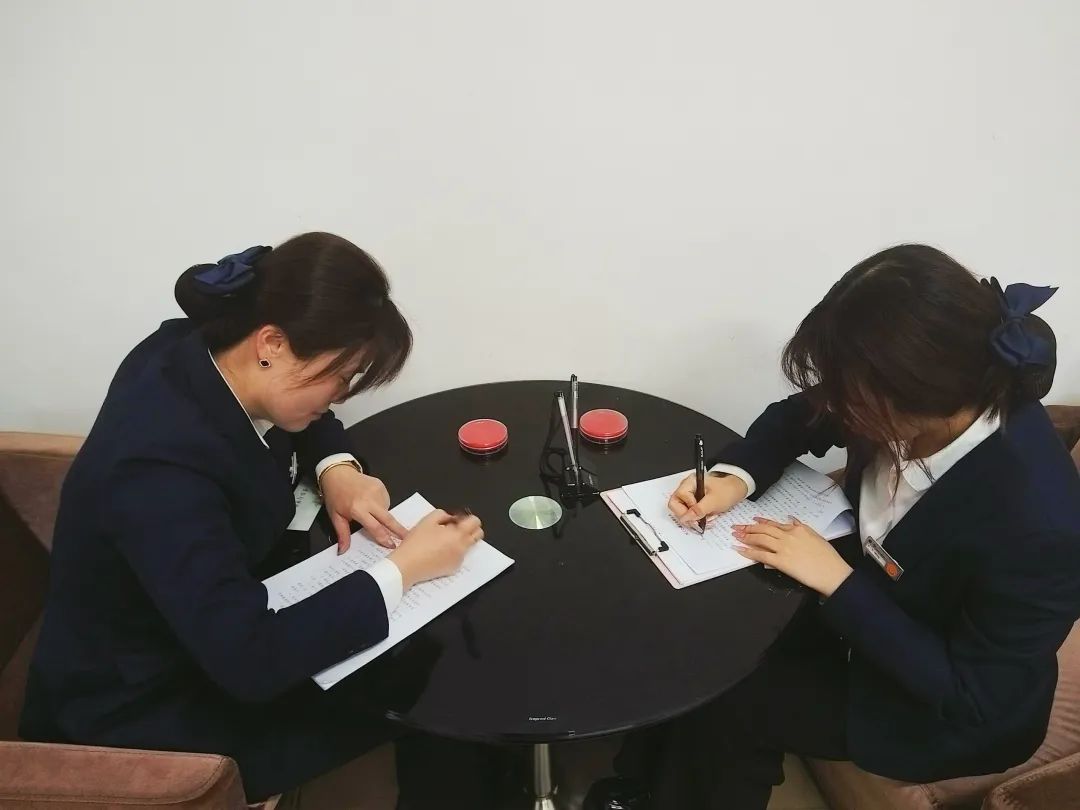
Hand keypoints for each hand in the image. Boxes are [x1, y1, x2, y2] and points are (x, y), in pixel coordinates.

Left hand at [319, 466, 407, 552]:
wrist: (338, 474)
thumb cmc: (336, 495)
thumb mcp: (336, 516)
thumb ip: (342, 534)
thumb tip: (343, 550)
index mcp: (357, 509)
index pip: (375, 527)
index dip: (384, 537)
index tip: (391, 545)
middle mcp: (370, 500)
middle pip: (388, 519)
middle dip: (398, 529)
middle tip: (407, 538)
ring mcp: (377, 491)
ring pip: (386, 510)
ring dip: (383, 516)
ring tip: (371, 512)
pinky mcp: (381, 486)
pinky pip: (386, 501)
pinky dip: (381, 505)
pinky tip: (372, 503)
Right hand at [388, 509, 484, 589]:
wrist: (407, 566)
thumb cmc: (415, 544)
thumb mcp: (427, 520)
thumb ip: (443, 514)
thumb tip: (451, 518)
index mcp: (458, 534)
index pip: (475, 522)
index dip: (466, 517)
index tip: (457, 519)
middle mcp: (462, 548)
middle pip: (478, 534)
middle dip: (470, 529)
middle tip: (455, 528)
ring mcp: (459, 559)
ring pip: (468, 546)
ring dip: (461, 540)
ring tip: (443, 540)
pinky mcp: (453, 568)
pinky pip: (459, 556)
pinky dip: (453, 552)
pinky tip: (438, 551)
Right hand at [669, 472, 748, 527]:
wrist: (737, 489)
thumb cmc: (728, 490)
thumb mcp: (714, 501)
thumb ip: (699, 510)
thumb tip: (685, 518)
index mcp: (690, 483)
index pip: (677, 498)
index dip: (687, 509)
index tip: (698, 514)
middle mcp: (687, 488)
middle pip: (676, 505)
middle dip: (687, 516)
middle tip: (698, 522)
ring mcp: (690, 496)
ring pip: (683, 511)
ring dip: (694, 519)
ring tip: (707, 519)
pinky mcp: (694, 503)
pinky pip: (690, 513)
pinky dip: (698, 518)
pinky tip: (707, 518)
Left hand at [733, 517, 852, 596]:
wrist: (831, 571)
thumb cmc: (827, 557)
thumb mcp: (816, 536)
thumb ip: (801, 527)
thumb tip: (791, 520)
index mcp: (798, 529)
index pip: (775, 524)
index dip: (761, 522)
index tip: (753, 520)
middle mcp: (788, 535)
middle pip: (764, 530)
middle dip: (749, 528)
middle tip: (738, 527)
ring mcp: (783, 548)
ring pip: (760, 539)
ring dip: (746, 537)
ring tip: (736, 535)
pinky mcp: (781, 561)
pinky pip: (760, 554)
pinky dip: (748, 551)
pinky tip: (740, 550)